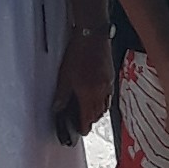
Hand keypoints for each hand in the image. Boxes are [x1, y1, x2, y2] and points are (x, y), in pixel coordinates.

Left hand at [55, 20, 110, 135]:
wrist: (92, 36)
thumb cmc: (78, 54)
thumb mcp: (64, 76)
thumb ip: (62, 95)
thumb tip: (57, 108)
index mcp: (89, 95)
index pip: (88, 118)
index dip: (84, 127)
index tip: (81, 131)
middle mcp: (101, 92)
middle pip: (97, 114)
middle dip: (90, 120)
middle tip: (82, 121)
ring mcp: (108, 85)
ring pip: (104, 106)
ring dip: (97, 111)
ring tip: (89, 111)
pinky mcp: (111, 76)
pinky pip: (108, 95)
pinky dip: (103, 100)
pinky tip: (97, 96)